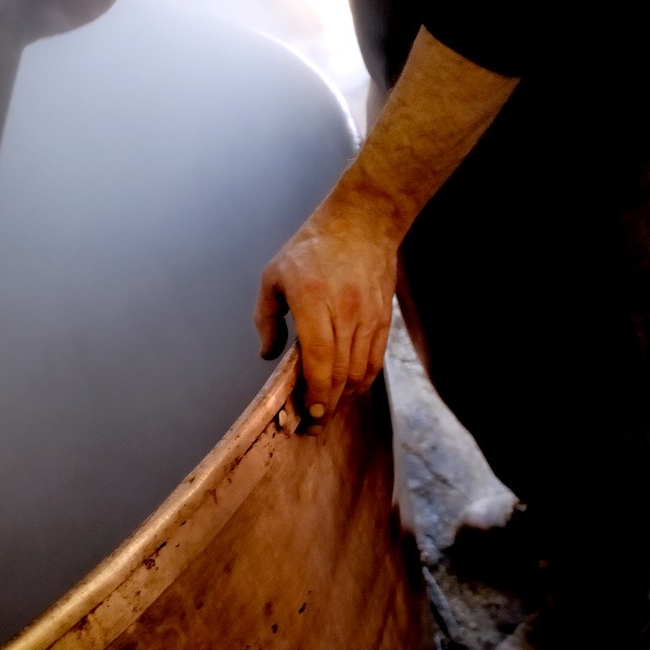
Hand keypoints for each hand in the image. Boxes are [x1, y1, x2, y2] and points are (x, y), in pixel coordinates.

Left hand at [254, 201, 397, 421]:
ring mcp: (368, 317)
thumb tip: (268, 355)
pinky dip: (360, 382)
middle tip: (311, 427)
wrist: (362, 223)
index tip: (304, 415)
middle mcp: (344, 312)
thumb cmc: (311, 248)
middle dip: (325, 407)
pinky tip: (346, 391)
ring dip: (343, 398)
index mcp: (313, 301)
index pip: (318, 360)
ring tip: (326, 412)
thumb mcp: (274, 276)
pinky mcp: (382, 319)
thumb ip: (267, 318)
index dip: (313, 393)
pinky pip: (374, 361)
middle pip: (338, 373)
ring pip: (359, 372)